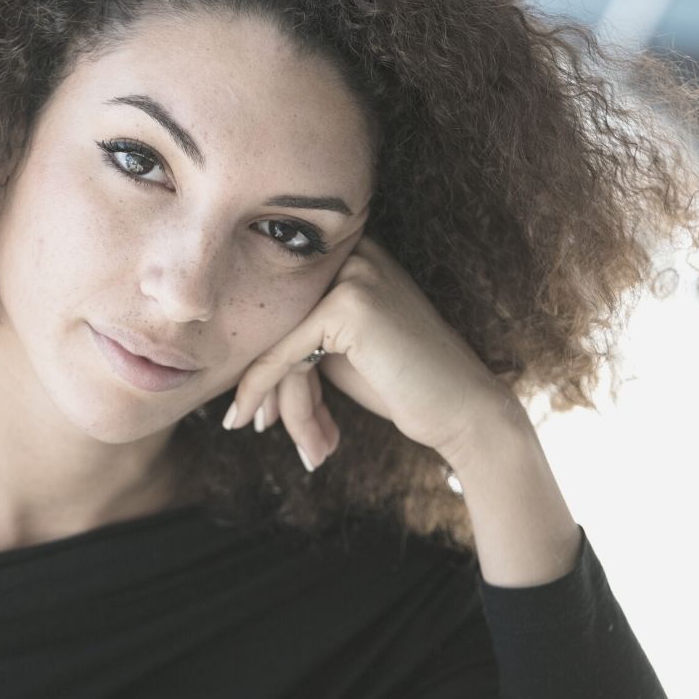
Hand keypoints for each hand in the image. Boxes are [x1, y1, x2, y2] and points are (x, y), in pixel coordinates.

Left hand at [221, 232, 511, 472]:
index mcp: (352, 254)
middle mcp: (353, 252)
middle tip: (258, 426)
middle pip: (279, 322)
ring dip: (283, 404)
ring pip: (279, 343)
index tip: (253, 406)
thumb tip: (233, 347)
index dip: (265, 360)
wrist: (464, 411)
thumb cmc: (403, 386)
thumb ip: (294, 335)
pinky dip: (262, 392)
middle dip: (268, 384)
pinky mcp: (349, 305)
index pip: (284, 306)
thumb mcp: (337, 352)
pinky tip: (248, 422)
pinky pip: (284, 356)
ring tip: (301, 447)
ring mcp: (353, 274)